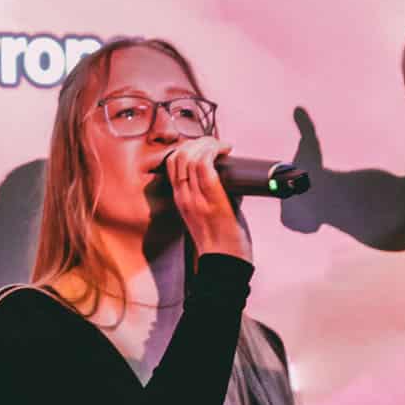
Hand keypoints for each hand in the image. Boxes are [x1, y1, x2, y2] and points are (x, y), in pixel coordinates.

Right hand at [165, 135, 249, 261]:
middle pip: (179, 156)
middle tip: (216, 143)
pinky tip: (224, 150)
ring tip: (221, 146)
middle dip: (198, 141)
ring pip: (190, 157)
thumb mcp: (207, 214)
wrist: (224, 262)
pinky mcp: (211, 199)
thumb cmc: (221, 241)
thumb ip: (212, 195)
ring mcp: (195, 198)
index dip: (187, 147)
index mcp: (181, 200)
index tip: (205, 146)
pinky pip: (205, 166)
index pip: (173, 163)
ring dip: (207, 143)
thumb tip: (231, 178)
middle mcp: (184, 197)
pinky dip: (214, 151)